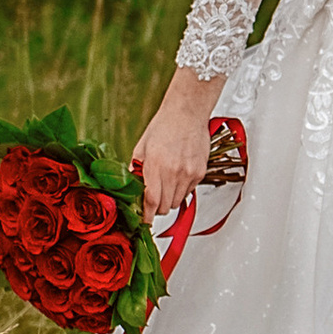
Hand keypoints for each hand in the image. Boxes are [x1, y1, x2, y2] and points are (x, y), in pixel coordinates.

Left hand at [132, 70, 217, 218]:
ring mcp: (189, 173)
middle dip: (156, 207)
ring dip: (169, 199)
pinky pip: (188, 192)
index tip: (144, 221)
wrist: (187, 113)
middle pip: (165, 206)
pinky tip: (177, 176)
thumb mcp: (142, 147)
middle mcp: (174, 172)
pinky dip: (181, 190)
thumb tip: (132, 186)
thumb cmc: (164, 126)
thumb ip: (136, 169)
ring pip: (177, 202)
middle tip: (152, 199)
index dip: (146, 215)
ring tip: (165, 184)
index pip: (151, 201)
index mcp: (156, 165)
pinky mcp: (200, 173)